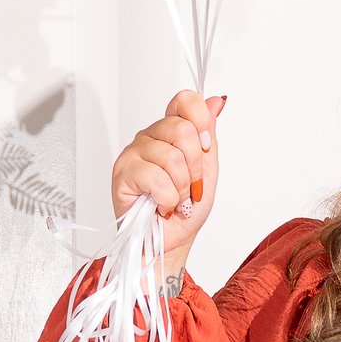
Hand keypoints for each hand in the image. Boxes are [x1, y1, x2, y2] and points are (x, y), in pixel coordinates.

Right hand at [110, 89, 222, 274]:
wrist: (172, 240)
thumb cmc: (186, 208)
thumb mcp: (207, 168)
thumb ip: (208, 134)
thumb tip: (217, 101)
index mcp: (170, 130)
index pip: (185, 100)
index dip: (201, 121)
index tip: (205, 147)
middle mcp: (151, 136)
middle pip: (182, 129)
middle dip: (195, 166)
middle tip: (190, 186)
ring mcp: (134, 152)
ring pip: (171, 157)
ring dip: (182, 187)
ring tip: (175, 199)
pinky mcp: (123, 172)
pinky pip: (156, 177)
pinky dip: (167, 198)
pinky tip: (161, 205)